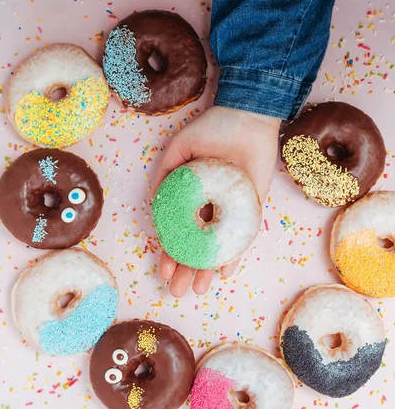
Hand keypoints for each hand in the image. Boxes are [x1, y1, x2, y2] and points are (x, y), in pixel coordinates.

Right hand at [153, 105, 280, 296]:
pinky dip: (236, 252)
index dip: (171, 252)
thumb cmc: (211, 129)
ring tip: (199, 290)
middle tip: (178, 292)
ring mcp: (233, 209)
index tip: (164, 272)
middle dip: (187, 269)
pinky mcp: (253, 207)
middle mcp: (212, 207)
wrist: (246, 116)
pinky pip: (243, 234)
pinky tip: (226, 271)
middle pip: (197, 245)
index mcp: (193, 197)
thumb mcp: (179, 150)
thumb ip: (166, 176)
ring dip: (208, 268)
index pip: (180, 231)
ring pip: (218, 245)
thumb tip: (155, 206)